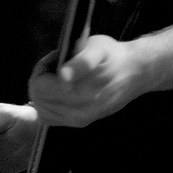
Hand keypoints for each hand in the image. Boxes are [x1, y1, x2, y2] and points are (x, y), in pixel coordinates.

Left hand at [28, 35, 145, 127]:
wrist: (135, 73)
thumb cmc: (113, 56)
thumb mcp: (98, 48)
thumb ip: (80, 61)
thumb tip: (63, 75)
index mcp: (78, 93)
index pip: (37, 86)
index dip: (44, 67)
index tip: (59, 58)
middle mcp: (76, 112)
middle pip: (37, 99)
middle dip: (43, 79)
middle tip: (61, 66)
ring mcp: (78, 120)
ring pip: (41, 109)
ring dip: (46, 92)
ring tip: (63, 78)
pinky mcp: (80, 123)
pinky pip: (49, 118)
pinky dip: (49, 104)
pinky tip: (61, 92)